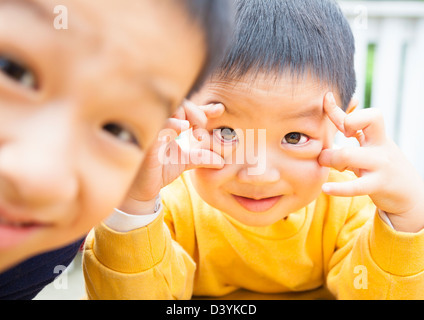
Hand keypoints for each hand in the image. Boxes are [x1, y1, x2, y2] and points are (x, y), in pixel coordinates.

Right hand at [120, 101, 224, 214]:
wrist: (141, 189)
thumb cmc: (159, 171)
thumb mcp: (185, 162)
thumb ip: (202, 157)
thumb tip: (222, 161)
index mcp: (170, 126)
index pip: (187, 109)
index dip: (204, 108)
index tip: (219, 110)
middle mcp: (160, 124)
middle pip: (180, 104)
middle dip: (196, 114)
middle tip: (201, 133)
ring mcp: (152, 130)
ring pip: (169, 110)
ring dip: (185, 116)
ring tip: (196, 134)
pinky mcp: (146, 141)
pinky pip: (158, 126)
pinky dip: (171, 123)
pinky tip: (182, 128)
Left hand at [319, 92, 423, 231]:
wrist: (410, 193)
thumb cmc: (381, 165)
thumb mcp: (370, 144)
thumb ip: (351, 127)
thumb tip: (332, 102)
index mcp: (377, 135)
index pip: (361, 114)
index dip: (340, 108)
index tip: (326, 99)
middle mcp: (380, 146)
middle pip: (355, 128)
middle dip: (335, 133)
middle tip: (328, 153)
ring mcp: (380, 165)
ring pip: (348, 155)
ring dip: (332, 159)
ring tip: (329, 166)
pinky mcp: (378, 185)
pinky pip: (356, 186)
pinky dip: (339, 188)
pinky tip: (325, 188)